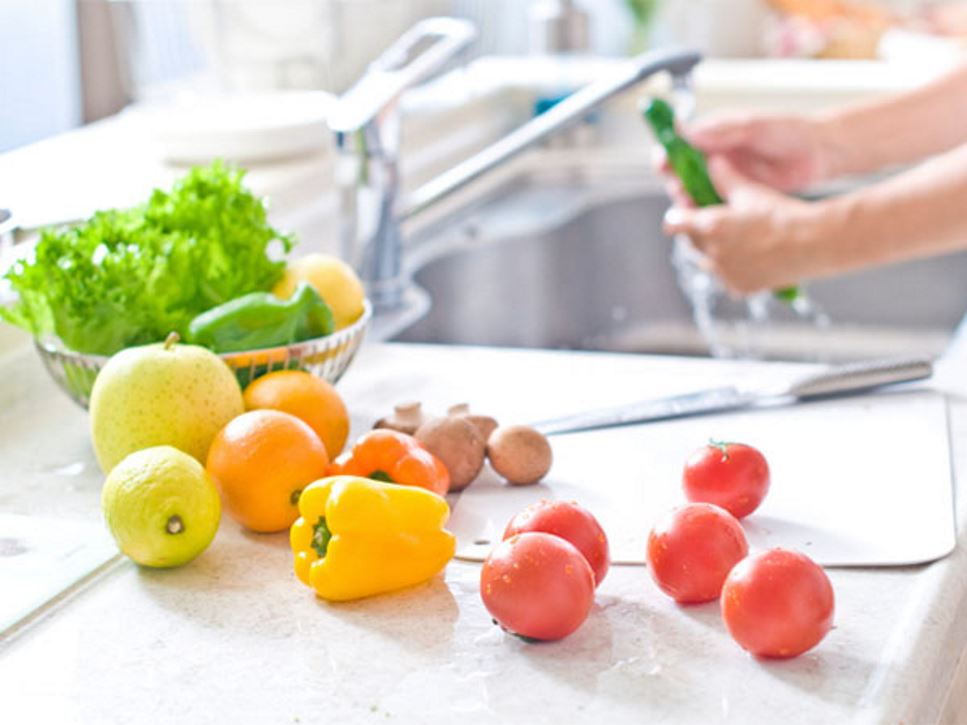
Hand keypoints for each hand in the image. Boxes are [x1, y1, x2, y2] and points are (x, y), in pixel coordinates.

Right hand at [653, 112, 835, 204]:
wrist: (820, 153)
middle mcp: (716, 156)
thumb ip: (724, 130)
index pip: (681, 143)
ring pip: (695, 191)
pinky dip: (707, 212)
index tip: (662, 161)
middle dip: (676, 181)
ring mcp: (725, 177)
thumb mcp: (756, 126)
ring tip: (692, 204)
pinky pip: (714, 206)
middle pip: (682, 171)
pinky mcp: (736, 196)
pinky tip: (708, 218)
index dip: (668, 152)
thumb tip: (691, 132)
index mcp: (716, 134)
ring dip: (690, 199)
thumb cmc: (791, 132)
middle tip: (679, 189)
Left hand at [663, 157, 825, 294]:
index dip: (677, 218)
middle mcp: (712, 253)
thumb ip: (726, 178)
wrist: (811, 243)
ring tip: (738, 241)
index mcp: (710, 226)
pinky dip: (734, 270)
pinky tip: (752, 257)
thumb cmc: (781, 214)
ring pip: (709, 262)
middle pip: (692, 242)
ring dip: (716, 252)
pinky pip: (728, 278)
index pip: (674, 223)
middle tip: (716, 223)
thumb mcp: (750, 192)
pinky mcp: (739, 288)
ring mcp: (725, 274)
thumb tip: (713, 162)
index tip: (680, 216)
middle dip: (699, 233)